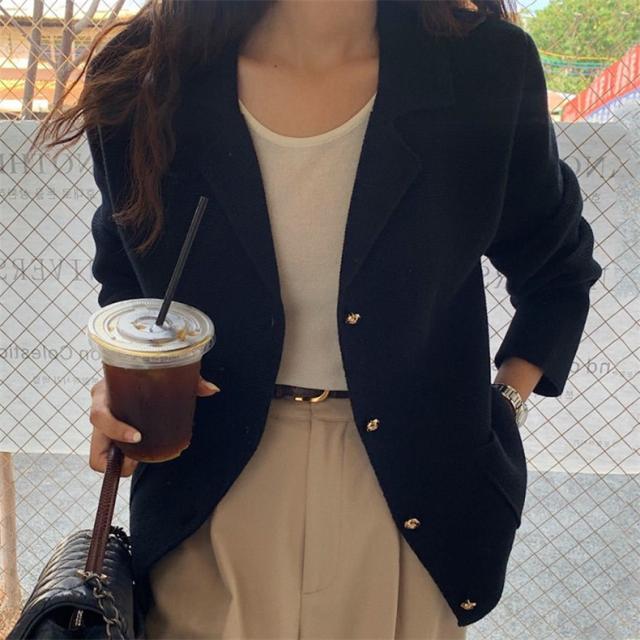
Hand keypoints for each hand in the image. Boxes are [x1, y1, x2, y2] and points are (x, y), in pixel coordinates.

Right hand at [88, 375, 220, 475]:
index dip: (115, 430)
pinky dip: (121, 463)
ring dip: (118, 464)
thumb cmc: (146, 373)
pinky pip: (108, 457)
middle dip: (114, 458)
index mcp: (105, 391)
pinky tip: (137, 458)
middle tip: (138, 458)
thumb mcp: (165, 374)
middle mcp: (100, 410)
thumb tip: (212, 389)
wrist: (134, 372)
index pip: (99, 416)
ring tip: (139, 459)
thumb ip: (190, 380)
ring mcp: (103, 426)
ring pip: (99, 456)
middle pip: (95, 445)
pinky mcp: (108, 437)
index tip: (138, 437)